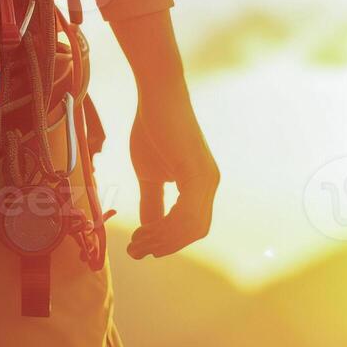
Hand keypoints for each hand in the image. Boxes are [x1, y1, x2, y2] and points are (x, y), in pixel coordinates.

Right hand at [127, 83, 219, 258]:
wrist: (156, 96)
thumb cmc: (152, 129)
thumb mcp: (149, 175)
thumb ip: (152, 202)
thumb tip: (149, 230)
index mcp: (203, 185)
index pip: (193, 227)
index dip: (170, 242)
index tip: (141, 248)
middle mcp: (211, 184)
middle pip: (195, 232)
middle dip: (165, 246)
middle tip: (136, 250)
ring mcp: (207, 179)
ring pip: (191, 227)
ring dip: (162, 239)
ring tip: (136, 242)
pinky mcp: (196, 172)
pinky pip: (185, 213)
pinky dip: (166, 227)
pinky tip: (146, 230)